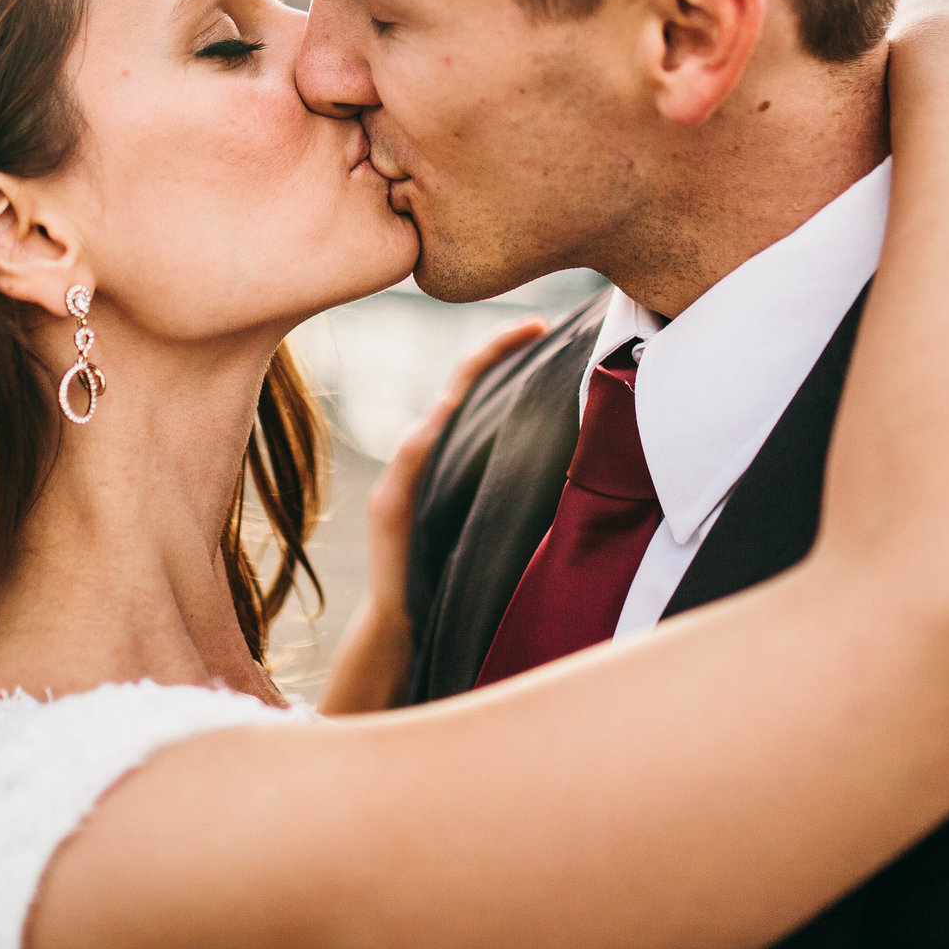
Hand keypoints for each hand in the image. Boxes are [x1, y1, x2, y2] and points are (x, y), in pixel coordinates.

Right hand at [363, 316, 549, 619]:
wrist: (403, 625)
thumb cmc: (448, 577)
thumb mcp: (481, 519)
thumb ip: (499, 482)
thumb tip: (559, 456)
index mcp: (445, 455)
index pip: (472, 391)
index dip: (501, 354)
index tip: (540, 328)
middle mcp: (422, 454)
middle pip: (458, 389)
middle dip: (496, 351)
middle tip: (539, 324)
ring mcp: (401, 478)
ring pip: (440, 415)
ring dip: (474, 378)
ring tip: (513, 345)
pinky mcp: (389, 505)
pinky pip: (415, 457)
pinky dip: (434, 433)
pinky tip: (453, 409)